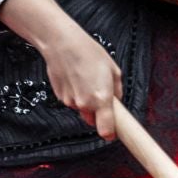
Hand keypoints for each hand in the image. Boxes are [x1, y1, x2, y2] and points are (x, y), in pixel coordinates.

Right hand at [34, 23, 123, 138]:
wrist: (62, 43)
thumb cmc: (88, 52)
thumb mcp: (113, 70)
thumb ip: (117, 90)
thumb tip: (116, 100)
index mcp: (101, 99)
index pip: (106, 130)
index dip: (110, 133)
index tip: (113, 133)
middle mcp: (85, 104)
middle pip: (93, 120)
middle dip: (98, 111)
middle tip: (99, 91)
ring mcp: (70, 102)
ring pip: (82, 110)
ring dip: (85, 101)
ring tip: (85, 79)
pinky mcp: (60, 97)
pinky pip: (71, 101)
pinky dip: (75, 94)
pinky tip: (75, 78)